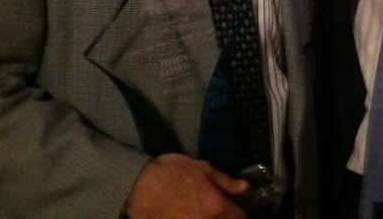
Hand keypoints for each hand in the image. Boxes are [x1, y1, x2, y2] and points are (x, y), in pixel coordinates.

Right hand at [124, 154, 247, 218]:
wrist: (138, 186)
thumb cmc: (171, 173)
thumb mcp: (202, 169)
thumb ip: (225, 181)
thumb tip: (245, 188)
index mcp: (217, 207)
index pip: (240, 218)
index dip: (240, 213)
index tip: (236, 209)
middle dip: (225, 217)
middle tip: (219, 211)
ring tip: (202, 211)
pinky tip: (189, 215)